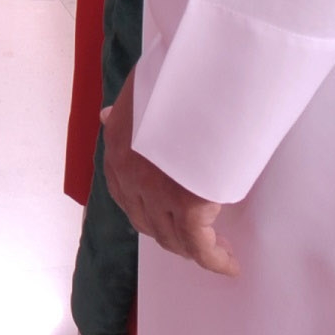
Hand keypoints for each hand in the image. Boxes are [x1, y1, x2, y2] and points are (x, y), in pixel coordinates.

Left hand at [101, 78, 239, 276]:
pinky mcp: (188, 204)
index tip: (164, 216)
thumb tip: (104, 115)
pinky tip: (230, 263)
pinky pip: (201, 247)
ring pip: (173, 238)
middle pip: (147, 221)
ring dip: (194, 249)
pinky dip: (216, 259)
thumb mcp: (140, 87)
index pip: (124, 194)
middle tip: (196, 237)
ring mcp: (156, 192)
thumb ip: (126, 109)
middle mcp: (129, 173)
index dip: (146, 210)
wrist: (202, 72)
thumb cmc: (177, 74)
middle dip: (169, 233)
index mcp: (116, 143)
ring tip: (217, 250)